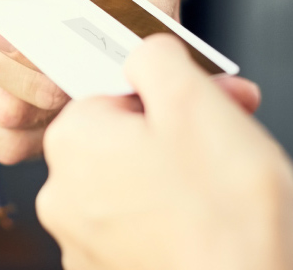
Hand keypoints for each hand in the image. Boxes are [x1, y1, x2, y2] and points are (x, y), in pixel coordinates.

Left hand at [36, 34, 292, 269]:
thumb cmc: (223, 213)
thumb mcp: (194, 100)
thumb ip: (157, 57)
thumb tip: (144, 51)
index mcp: (72, 141)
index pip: (113, 89)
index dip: (172, 90)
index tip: (211, 97)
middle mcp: (62, 193)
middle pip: (124, 136)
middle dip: (181, 128)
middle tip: (230, 133)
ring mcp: (82, 240)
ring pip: (134, 181)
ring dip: (178, 171)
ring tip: (224, 183)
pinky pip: (139, 225)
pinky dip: (171, 217)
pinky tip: (208, 220)